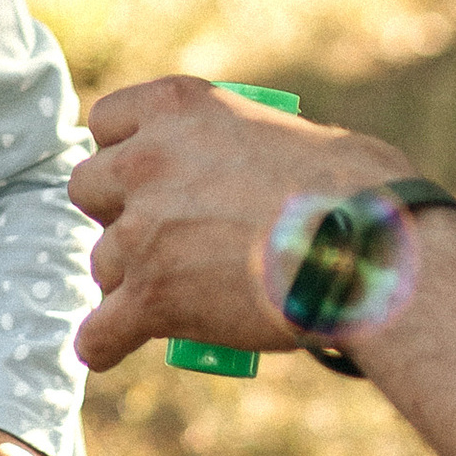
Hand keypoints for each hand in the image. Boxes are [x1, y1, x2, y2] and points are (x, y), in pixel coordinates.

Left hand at [71, 73, 402, 373]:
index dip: (121, 150)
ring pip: (102, 262)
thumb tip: (254, 175)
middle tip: (157, 235)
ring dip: (127, 280)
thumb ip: (242, 147)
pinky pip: (100, 330)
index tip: (142, 174)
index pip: (106, 120)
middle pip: (88, 188)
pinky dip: (106, 342)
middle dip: (116, 212)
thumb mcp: (291, 134)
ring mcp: (143, 231)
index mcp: (178, 106)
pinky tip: (112, 348)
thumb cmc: (358, 190)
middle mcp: (147, 160)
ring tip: (171, 297)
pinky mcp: (151, 297)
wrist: (368, 251)